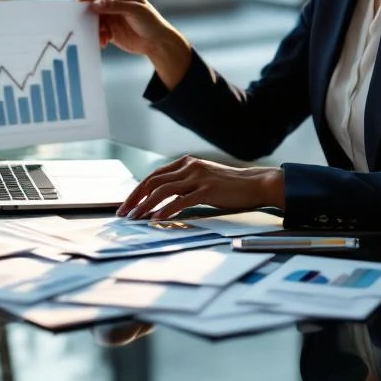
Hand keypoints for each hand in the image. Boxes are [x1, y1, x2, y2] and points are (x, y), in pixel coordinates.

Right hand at [77, 0, 191, 88]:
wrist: (157, 42)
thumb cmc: (151, 22)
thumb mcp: (135, 11)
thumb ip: (115, 6)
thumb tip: (95, 4)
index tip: (80, 6)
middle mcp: (112, 0)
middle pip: (91, 2)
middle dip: (86, 13)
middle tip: (82, 23)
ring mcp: (109, 14)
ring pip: (91, 18)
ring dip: (91, 27)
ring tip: (100, 37)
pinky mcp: (108, 28)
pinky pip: (95, 30)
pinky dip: (97, 36)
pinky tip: (104, 42)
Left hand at [116, 155, 284, 219]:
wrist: (256, 184)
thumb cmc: (230, 186)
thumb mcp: (203, 180)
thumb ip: (185, 185)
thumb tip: (162, 201)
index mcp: (186, 163)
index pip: (154, 175)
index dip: (138, 190)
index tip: (127, 204)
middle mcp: (190, 167)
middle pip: (153, 181)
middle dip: (135, 198)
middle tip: (124, 213)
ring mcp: (198, 177)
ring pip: (163, 190)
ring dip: (146, 205)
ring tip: (135, 218)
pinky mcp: (208, 190)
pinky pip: (181, 200)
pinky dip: (166, 210)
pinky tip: (156, 218)